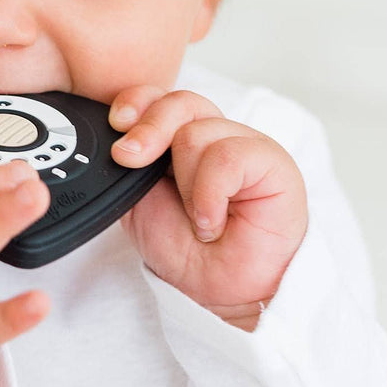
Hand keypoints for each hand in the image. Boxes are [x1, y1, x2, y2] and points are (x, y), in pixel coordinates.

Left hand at [109, 87, 307, 330]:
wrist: (216, 290)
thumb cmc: (183, 246)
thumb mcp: (136, 199)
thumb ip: (126, 163)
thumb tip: (113, 136)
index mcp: (178, 135)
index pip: (158, 96)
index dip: (135, 101)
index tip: (115, 124)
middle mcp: (212, 133)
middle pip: (179, 101)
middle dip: (149, 128)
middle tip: (130, 158)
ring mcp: (245, 144)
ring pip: (198, 132)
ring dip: (185, 183)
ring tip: (195, 217)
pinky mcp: (274, 163)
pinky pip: (229, 157)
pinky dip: (210, 194)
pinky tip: (212, 223)